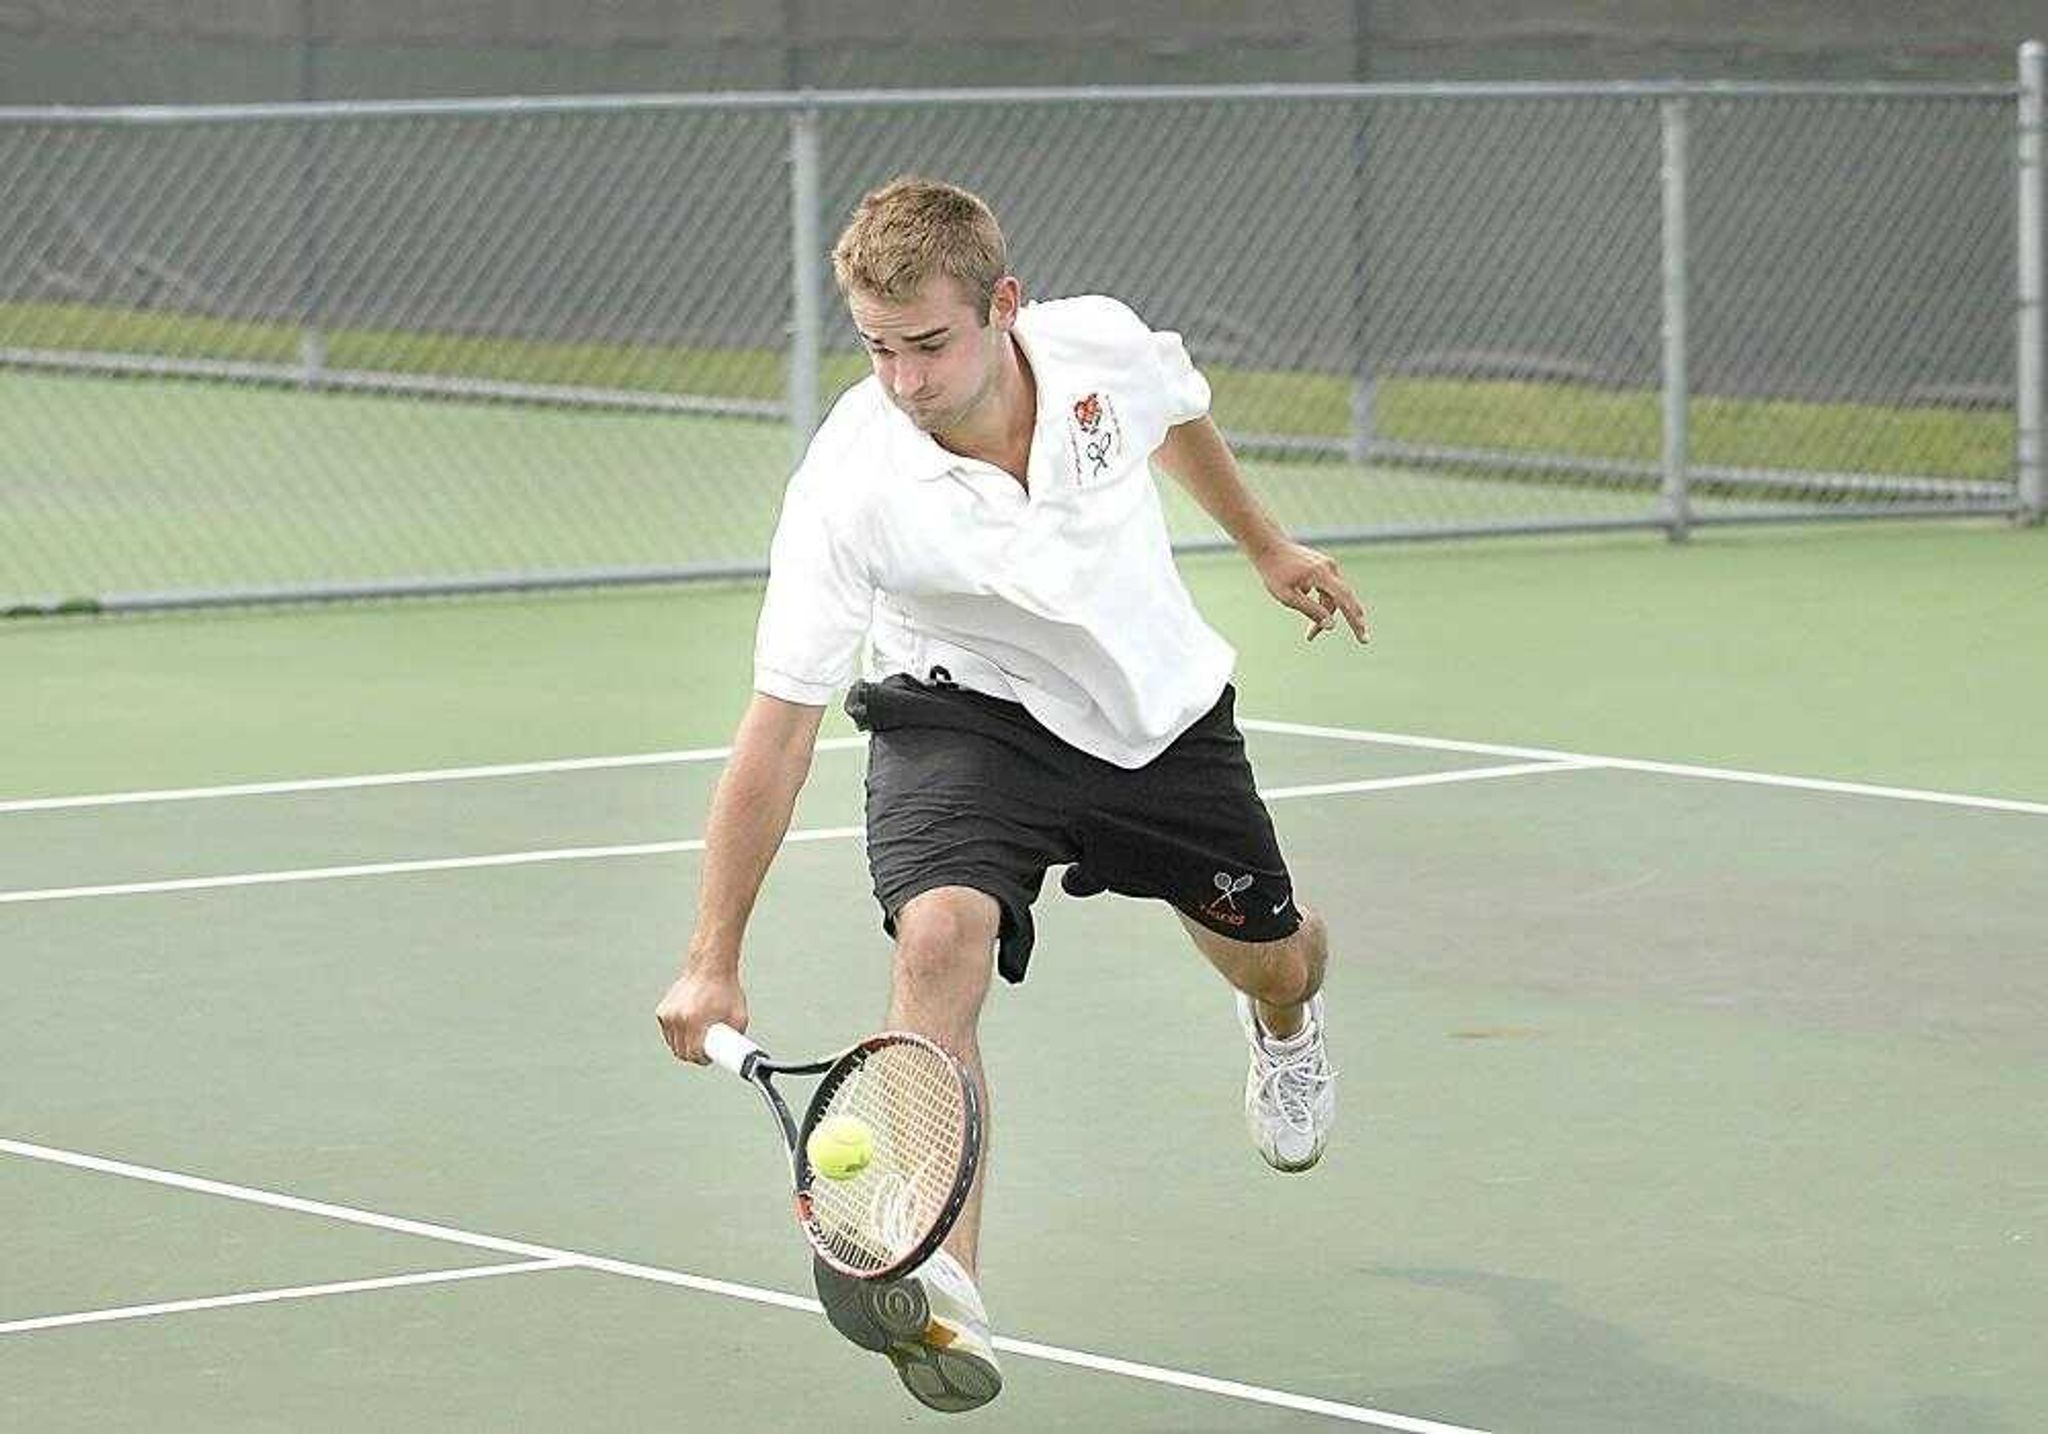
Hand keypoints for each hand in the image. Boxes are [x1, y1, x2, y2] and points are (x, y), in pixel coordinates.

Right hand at [654, 957, 748, 1064]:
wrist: (710, 967)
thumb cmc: (725, 989)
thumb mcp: (739, 1016)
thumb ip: (737, 1037)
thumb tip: (740, 1053)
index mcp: (695, 1021)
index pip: (694, 1053)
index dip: (703, 1059)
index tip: (709, 1058)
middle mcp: (678, 1019)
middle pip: (681, 1052)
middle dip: (693, 1055)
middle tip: (705, 1050)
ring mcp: (668, 1015)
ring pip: (673, 1043)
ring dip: (684, 1045)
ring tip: (698, 1037)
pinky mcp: (662, 1011)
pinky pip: (668, 1032)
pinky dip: (677, 1034)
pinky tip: (688, 1027)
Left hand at [1253, 540, 1369, 642]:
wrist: (1268, 546)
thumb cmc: (1274, 572)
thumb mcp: (1288, 597)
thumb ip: (1311, 610)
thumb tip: (1331, 625)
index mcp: (1321, 575)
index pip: (1344, 601)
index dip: (1355, 621)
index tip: (1364, 638)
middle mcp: (1329, 568)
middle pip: (1345, 600)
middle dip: (1353, 620)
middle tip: (1364, 640)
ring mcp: (1328, 566)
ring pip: (1333, 597)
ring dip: (1325, 614)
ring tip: (1309, 634)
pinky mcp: (1324, 567)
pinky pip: (1328, 589)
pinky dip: (1321, 603)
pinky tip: (1303, 601)